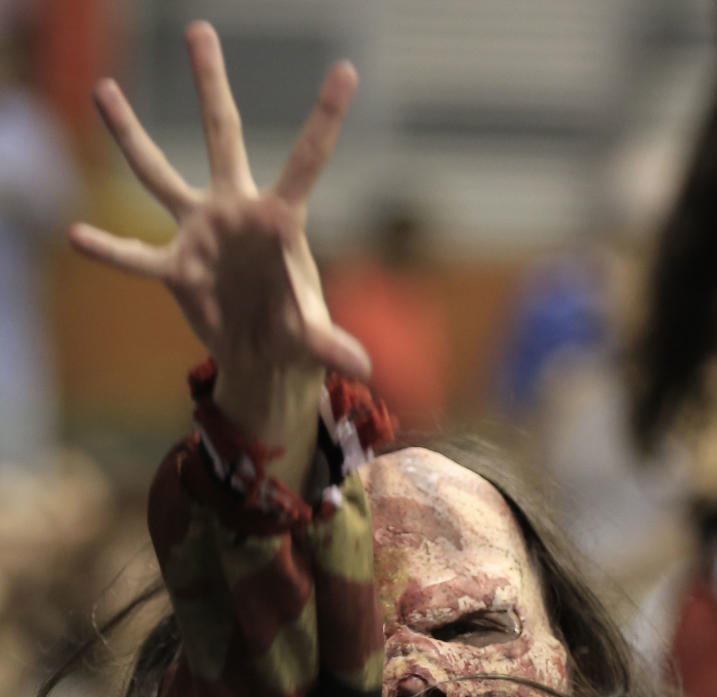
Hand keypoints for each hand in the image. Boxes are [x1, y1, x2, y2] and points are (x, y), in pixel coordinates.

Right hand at [70, 21, 369, 485]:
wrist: (263, 356)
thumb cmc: (297, 335)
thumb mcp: (315, 340)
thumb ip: (334, 346)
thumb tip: (364, 367)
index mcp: (280, 222)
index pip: (306, 162)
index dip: (326, 118)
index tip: (347, 71)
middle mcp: (235, 211)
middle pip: (221, 135)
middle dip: (210, 85)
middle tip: (199, 29)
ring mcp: (200, 233)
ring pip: (158, 173)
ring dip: (129, 134)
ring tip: (102, 88)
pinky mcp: (175, 268)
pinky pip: (135, 257)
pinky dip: (108, 251)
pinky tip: (76, 236)